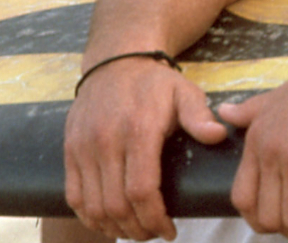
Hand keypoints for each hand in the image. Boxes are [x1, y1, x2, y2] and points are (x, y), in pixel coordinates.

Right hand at [64, 59, 227, 240]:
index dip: (155, 218)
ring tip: (135, 230)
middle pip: (117, 205)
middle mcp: (106, 141)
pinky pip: (74, 195)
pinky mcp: (70, 150)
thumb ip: (199, 115)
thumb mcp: (184, 91)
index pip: (142, 190)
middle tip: (154, 234)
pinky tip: (107, 222)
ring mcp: (84, 147)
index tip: (169, 231)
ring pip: (94, 206)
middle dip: (138, 229)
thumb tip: (218, 135)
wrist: (115, 61)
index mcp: (138, 130)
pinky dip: (89, 216)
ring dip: (114, 227)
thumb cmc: (155, 83)